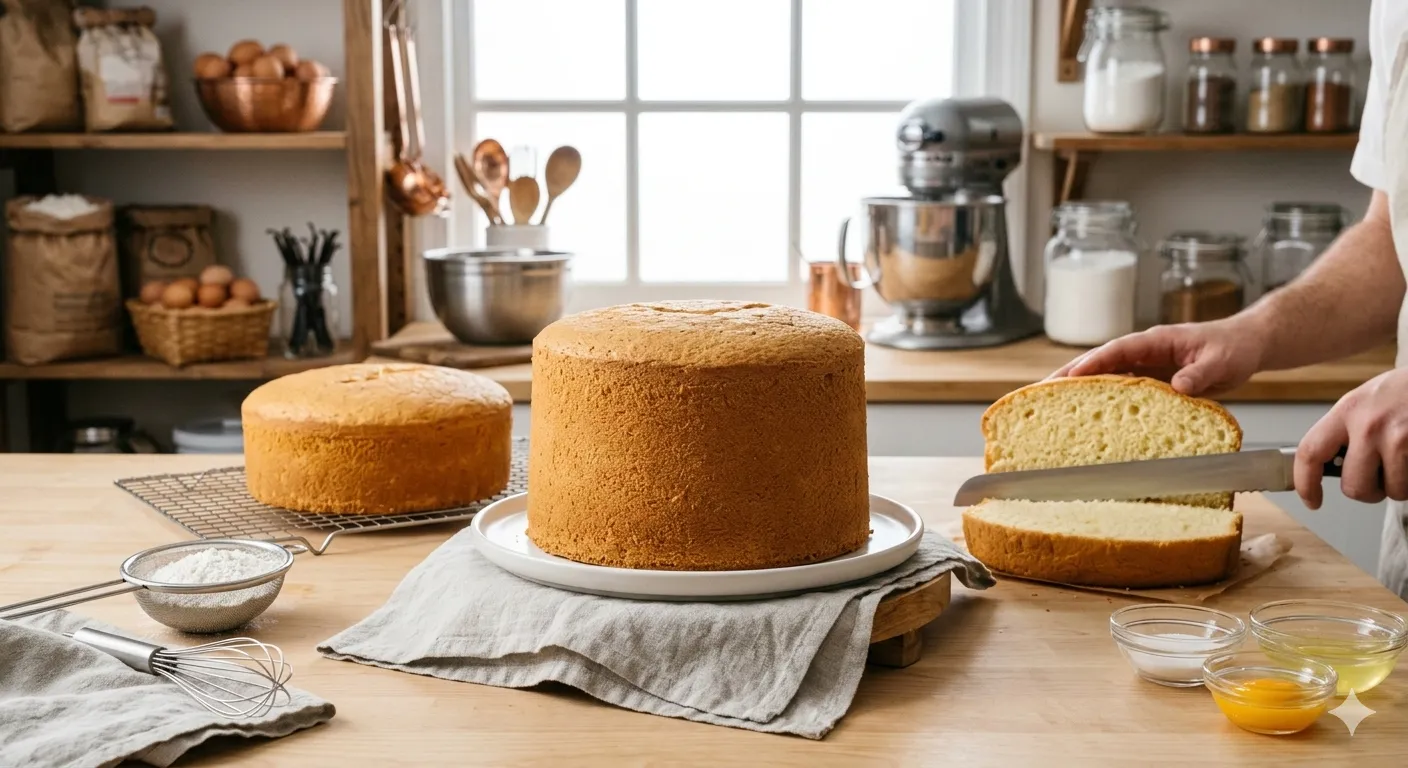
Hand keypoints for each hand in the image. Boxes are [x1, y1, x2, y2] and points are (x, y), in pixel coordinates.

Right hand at [1048, 318, 1268, 397]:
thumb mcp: (1221, 360)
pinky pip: (1121, 390)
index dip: (1091, 364)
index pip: (1116, 350)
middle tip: (1040, 392)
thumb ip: (1199, 373)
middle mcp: (1144, 352)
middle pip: (1099, 362)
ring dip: (1079, 390)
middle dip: (1069, 376)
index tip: (1069, 377)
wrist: (1247, 346)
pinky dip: (1102, 400)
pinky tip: (1088, 416)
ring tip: (1051, 406)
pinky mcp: (1151, 380)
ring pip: (1105, 377)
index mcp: (1155, 341)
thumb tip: (1178, 387)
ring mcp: (1146, 366)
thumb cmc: (1234, 347)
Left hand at [1295, 369, 1407, 509]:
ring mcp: (1400, 439)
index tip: (1311, 500)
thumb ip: (1346, 430)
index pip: (1310, 452)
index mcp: (1348, 410)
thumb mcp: (1366, 399)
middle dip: (1368, 491)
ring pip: (1393, 491)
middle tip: (1378, 479)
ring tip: (1405, 462)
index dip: (1306, 483)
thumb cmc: (1406, 390)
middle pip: (1354, 486)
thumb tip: (1330, 465)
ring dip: (1400, 485)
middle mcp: (1370, 425)